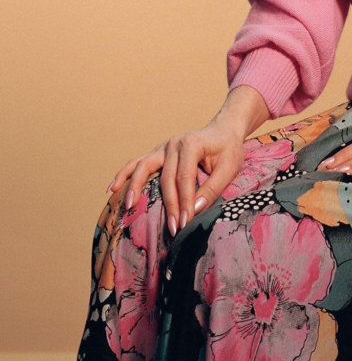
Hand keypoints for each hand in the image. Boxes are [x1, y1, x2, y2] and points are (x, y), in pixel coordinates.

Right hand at [105, 120, 244, 236]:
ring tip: (130, 207)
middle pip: (166, 178)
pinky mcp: (157, 153)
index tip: (185, 223)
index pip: (184, 178)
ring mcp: (162, 147)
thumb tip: (193, 209)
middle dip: (169, 206)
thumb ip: (212, 188)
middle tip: (173, 229)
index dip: (184, 201)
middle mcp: (173, 143)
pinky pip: (136, 163)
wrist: (224, 130)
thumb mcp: (229, 168)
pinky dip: (123, 174)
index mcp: (191, 144)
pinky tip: (112, 188)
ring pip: (143, 167)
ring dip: (135, 187)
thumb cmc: (228, 150)